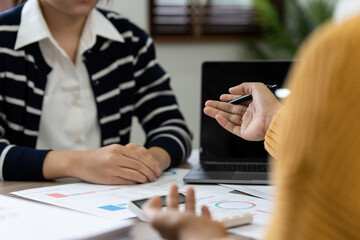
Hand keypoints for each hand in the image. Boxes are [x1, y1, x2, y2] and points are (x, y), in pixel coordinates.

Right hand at [43, 143, 161, 184]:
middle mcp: (115, 156)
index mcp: (118, 148)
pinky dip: (134, 181)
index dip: (150, 163)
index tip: (156, 168)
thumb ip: (126, 155)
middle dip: (149, 171)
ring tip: (149, 180)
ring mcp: (111, 167)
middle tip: (155, 176)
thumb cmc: (97, 157)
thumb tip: (142, 164)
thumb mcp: (112, 150)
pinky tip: (139, 182)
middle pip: (139, 164)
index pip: (139, 156)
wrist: (79, 162)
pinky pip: (125, 180)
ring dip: (144, 177)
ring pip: (134, 173)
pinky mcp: (108, 177)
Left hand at [143, 185, 226, 239]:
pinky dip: (204, 211)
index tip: (158, 196)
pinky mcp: (207, 226)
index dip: (157, 205)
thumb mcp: (156, 218)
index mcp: (167, 225)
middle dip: (173, 197)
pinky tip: (203, 207)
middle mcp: (180, 226)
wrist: (202, 236)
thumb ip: (149, 210)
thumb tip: (151, 202)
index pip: (159, 214)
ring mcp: (194, 226)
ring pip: (190, 211)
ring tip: (189, 189)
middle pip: (175, 210)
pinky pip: (205, 218)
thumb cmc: (181, 229)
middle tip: (173, 187)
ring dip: (189, 200)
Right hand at [204, 82, 280, 140]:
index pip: (238, 101)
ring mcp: (247, 124)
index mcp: (254, 104)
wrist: (273, 119)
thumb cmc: (269, 104)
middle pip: (230, 110)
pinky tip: (217, 116)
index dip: (229, 98)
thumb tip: (232, 89)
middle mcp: (250, 114)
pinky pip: (231, 127)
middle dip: (218, 106)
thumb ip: (244, 86)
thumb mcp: (257, 87)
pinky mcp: (244, 133)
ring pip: (228, 118)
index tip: (221, 97)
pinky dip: (223, 122)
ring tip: (207, 109)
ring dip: (217, 113)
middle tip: (208, 104)